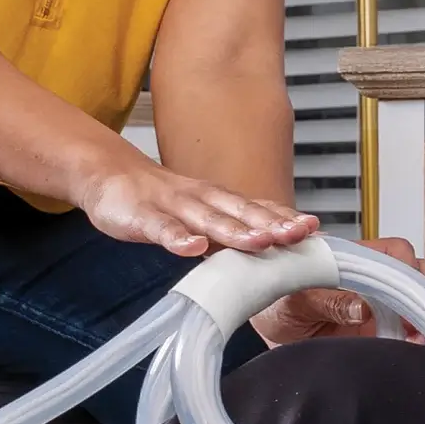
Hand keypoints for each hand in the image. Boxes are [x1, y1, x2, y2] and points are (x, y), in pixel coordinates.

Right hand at [80, 155, 319, 257]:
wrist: (109, 175)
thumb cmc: (160, 200)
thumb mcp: (201, 212)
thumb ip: (232, 228)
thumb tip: (272, 247)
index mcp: (218, 200)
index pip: (257, 208)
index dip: (285, 218)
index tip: (315, 230)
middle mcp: (201, 199)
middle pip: (241, 211)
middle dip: (272, 223)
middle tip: (301, 234)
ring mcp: (171, 206)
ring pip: (207, 218)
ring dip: (235, 231)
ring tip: (261, 242)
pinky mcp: (141, 216)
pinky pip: (161, 228)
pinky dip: (177, 238)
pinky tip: (192, 248)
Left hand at [252, 237, 424, 346]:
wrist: (266, 330)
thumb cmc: (274, 301)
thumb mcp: (293, 301)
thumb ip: (326, 302)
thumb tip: (361, 308)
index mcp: (350, 259)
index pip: (393, 252)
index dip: (406, 268)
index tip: (408, 289)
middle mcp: (368, 279)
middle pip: (413, 272)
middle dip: (421, 293)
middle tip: (415, 318)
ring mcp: (374, 304)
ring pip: (414, 300)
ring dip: (419, 317)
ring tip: (414, 337)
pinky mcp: (374, 330)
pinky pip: (403, 331)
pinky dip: (412, 338)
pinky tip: (408, 348)